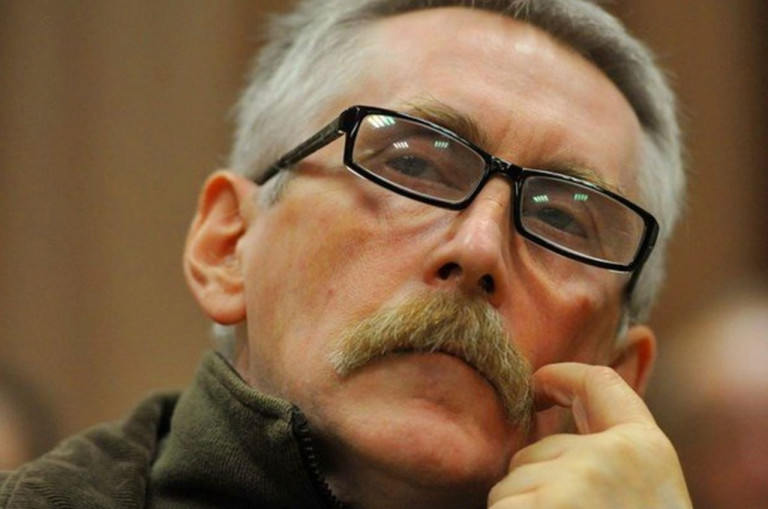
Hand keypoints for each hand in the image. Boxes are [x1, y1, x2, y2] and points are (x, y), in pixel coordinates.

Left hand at [488, 363, 691, 507]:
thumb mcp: (649, 492)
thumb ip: (618, 450)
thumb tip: (634, 343)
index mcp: (645, 449)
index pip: (599, 383)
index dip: (561, 376)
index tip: (537, 382)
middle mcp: (609, 455)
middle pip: (532, 453)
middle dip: (533, 486)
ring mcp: (573, 482)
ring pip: (507, 486)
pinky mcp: (542, 508)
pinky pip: (500, 508)